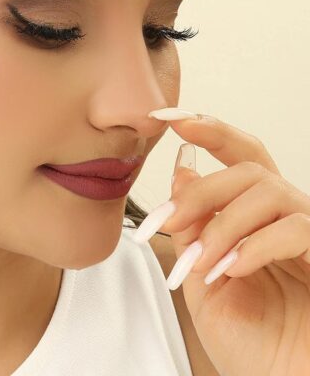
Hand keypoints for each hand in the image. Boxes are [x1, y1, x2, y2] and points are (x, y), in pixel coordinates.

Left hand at [142, 112, 309, 375]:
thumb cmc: (250, 344)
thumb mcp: (203, 280)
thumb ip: (194, 228)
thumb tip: (182, 171)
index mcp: (256, 218)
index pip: (239, 157)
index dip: (210, 130)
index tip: (170, 119)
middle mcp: (288, 218)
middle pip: (250, 167)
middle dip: (201, 191)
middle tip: (168, 222)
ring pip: (269, 192)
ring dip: (224, 224)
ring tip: (203, 263)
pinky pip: (298, 229)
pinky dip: (256, 245)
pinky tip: (232, 269)